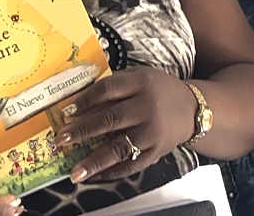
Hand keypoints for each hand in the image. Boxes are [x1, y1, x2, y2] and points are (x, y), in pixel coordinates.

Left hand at [53, 68, 196, 182]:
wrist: (193, 110)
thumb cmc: (160, 91)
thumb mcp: (141, 77)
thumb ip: (116, 84)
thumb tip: (80, 97)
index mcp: (141, 84)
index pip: (108, 90)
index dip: (86, 99)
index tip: (67, 111)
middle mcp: (146, 108)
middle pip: (109, 119)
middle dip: (82, 131)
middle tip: (61, 139)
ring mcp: (151, 133)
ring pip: (118, 148)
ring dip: (94, 160)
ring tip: (74, 171)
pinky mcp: (155, 152)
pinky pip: (131, 165)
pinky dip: (112, 172)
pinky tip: (95, 176)